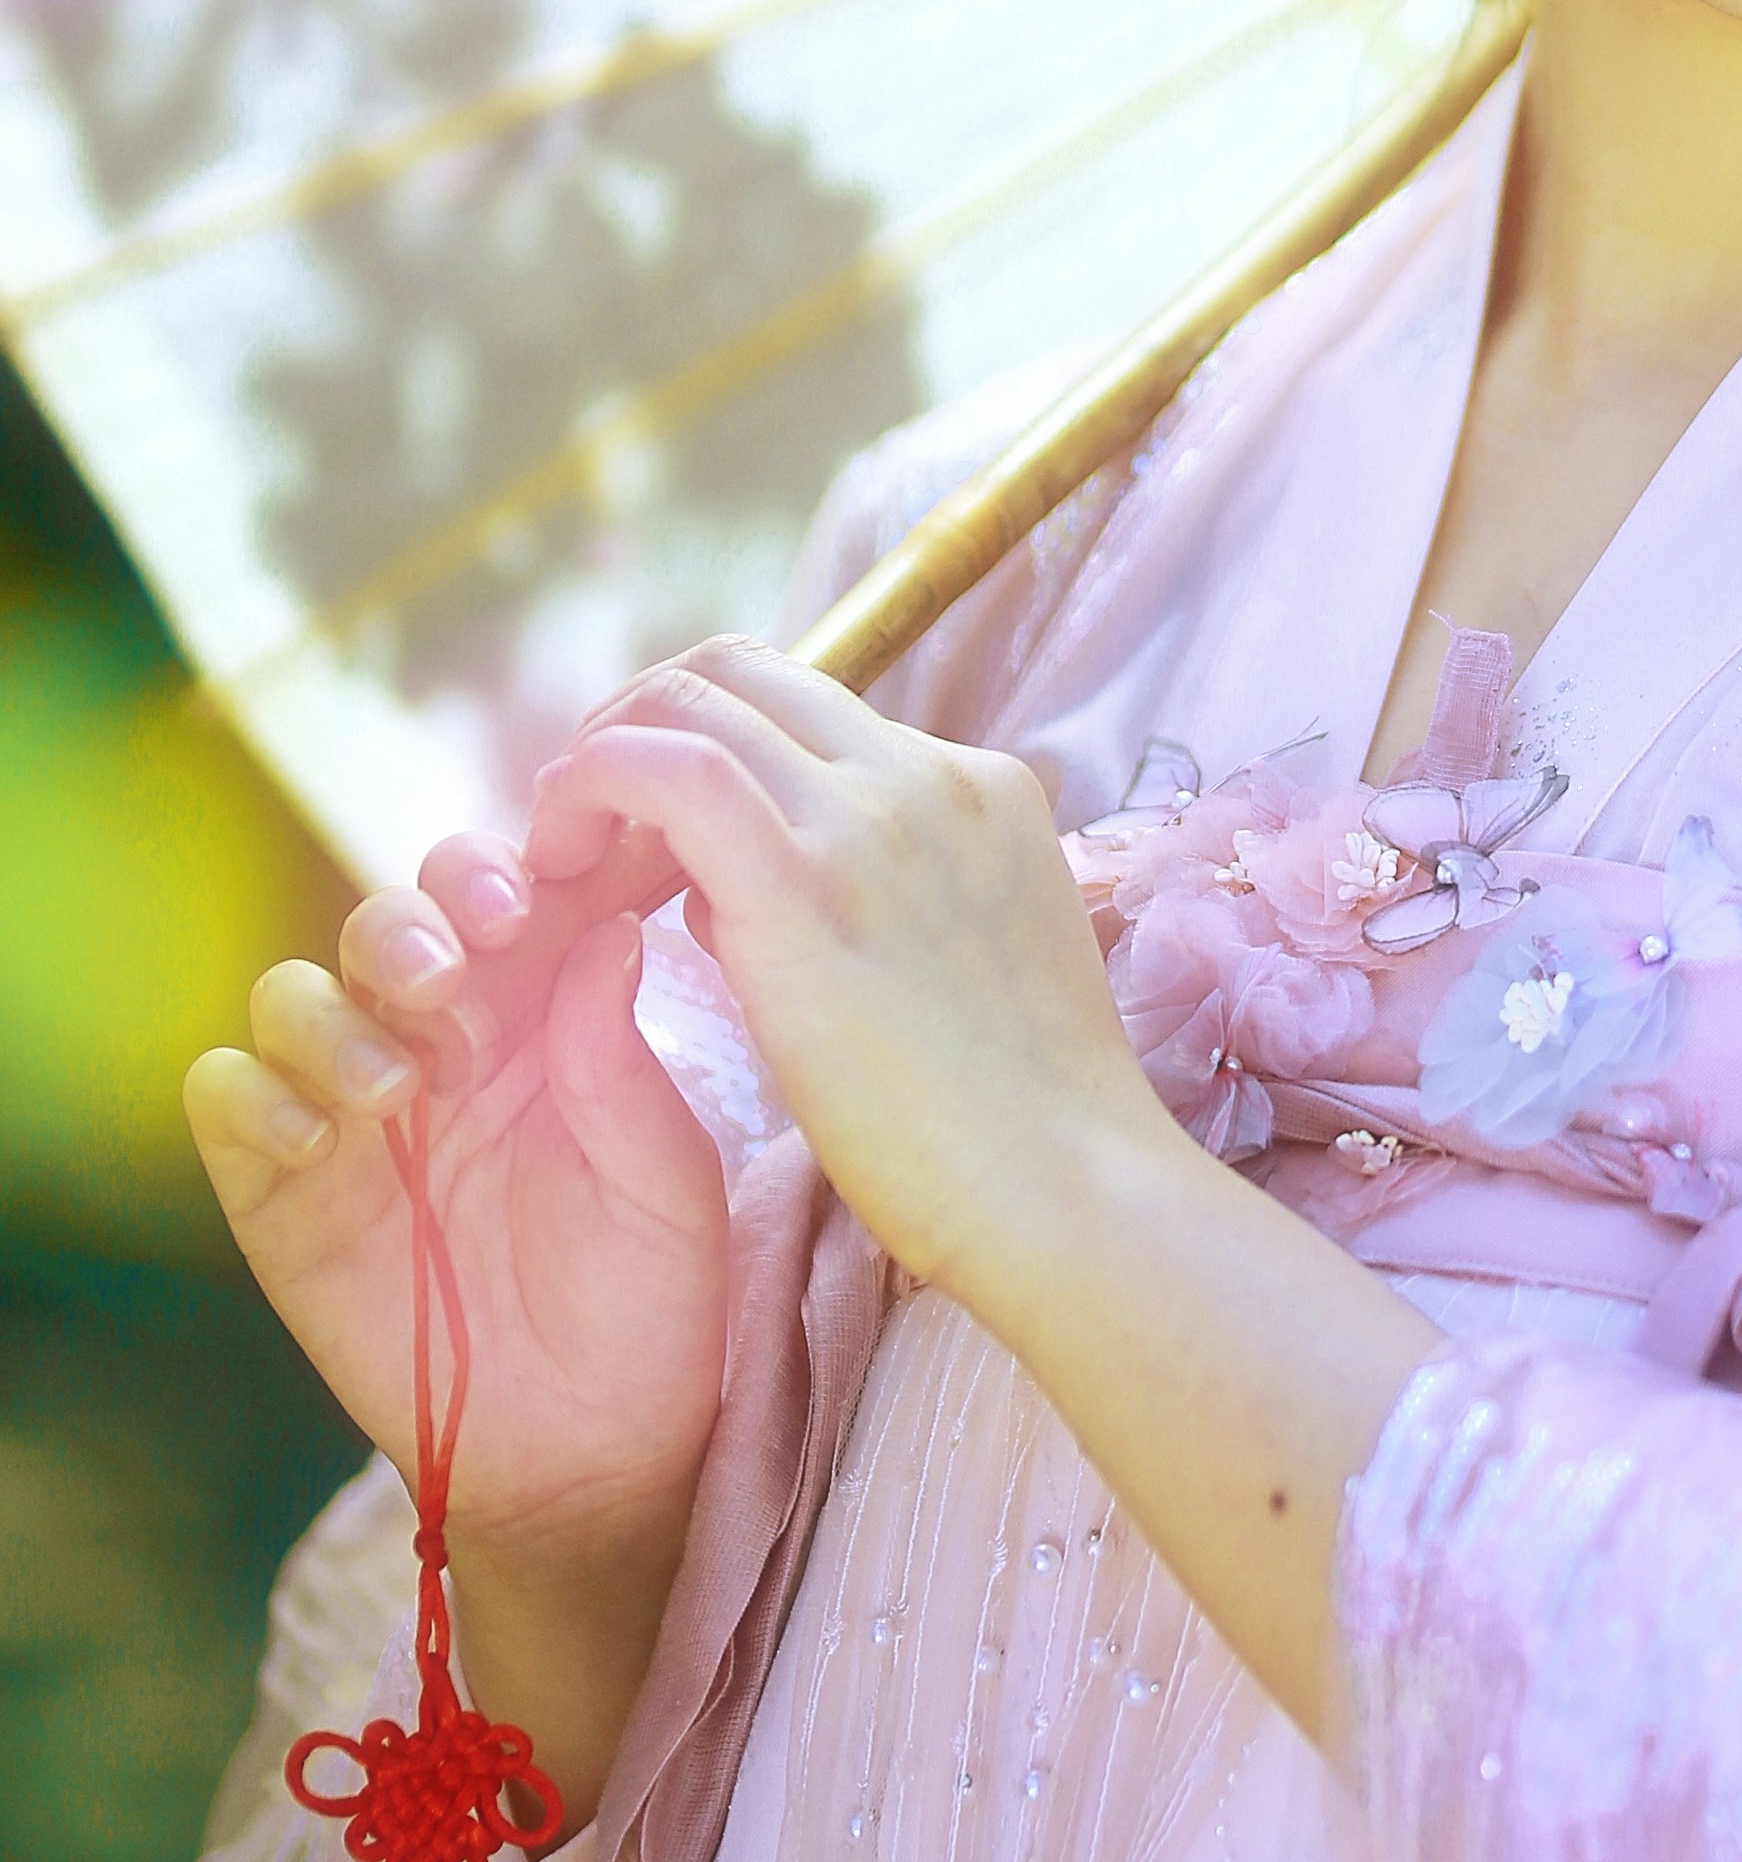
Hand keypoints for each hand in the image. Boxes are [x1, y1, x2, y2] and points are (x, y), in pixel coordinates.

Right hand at [185, 836, 732, 1587]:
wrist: (590, 1448)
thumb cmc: (646, 1300)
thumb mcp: (666, 1182)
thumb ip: (625, 1063)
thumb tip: (610, 931)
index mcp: (544, 1014)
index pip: (511, 895)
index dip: (524, 866)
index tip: (558, 883)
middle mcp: (439, 1042)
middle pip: (392, 922)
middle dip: (418, 922)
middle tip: (465, 969)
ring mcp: (352, 1111)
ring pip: (297, 992)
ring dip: (336, 1011)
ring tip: (401, 1083)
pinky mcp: (281, 1187)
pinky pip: (227, 1095)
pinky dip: (256, 1094)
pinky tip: (321, 1138)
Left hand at [523, 643, 1149, 1315]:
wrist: (1068, 1191)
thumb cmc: (1017, 1129)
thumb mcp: (968, 970)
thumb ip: (870, 907)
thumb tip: (719, 889)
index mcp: (982, 790)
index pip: (812, 709)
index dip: (713, 743)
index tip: (655, 822)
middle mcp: (928, 775)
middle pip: (742, 671)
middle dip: (641, 718)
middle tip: (586, 814)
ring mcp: (874, 817)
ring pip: (694, 700)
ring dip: (604, 750)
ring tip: (557, 844)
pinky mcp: (805, 883)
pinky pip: (667, 769)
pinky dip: (592, 784)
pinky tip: (553, 854)